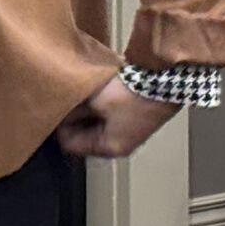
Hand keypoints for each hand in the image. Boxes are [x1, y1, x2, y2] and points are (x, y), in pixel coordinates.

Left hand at [55, 77, 178, 159]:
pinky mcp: (136, 116)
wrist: (167, 78)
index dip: (59, 125)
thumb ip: (73, 108)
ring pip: (96, 121)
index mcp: (110, 147)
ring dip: (90, 106)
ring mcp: (129, 130)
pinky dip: (104, 101)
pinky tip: (102, 87)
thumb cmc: (135, 93)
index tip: (57, 106)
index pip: (70, 144)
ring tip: (89, 89)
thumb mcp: (95, 100)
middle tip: (72, 96)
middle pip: (83, 133)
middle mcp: (120, 143)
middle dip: (76, 115)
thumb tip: (59, 109)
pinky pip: (110, 112)